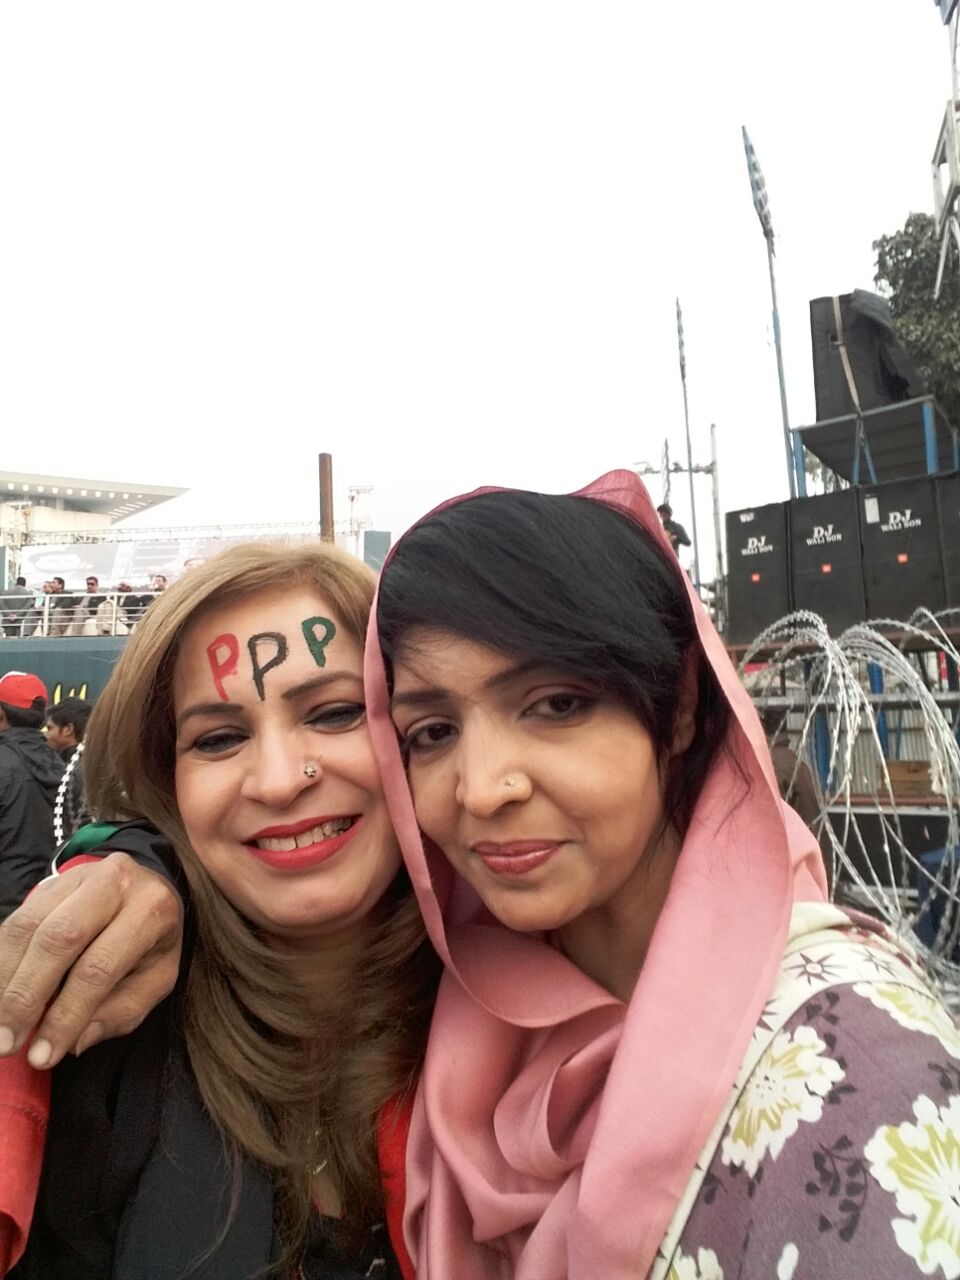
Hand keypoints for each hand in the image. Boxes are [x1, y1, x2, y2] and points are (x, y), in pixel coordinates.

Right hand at [0, 853, 182, 1068]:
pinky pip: (15, 920)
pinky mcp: (50, 881)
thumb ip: (121, 1012)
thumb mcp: (156, 980)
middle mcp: (114, 882)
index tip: (42, 1057)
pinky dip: (0, 961)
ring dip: (4, 981)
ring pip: (28, 926)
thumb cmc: (152, 943)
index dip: (66, 1016)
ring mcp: (78, 875)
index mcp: (150, 910)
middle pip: (58, 939)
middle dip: (25, 997)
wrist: (149, 888)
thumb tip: (74, 1044)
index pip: (99, 968)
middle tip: (5, 1044)